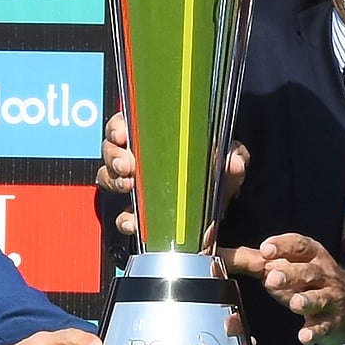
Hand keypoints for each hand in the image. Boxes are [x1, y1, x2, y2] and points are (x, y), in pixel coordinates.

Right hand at [95, 112, 249, 235]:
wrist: (219, 203)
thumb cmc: (219, 172)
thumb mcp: (230, 159)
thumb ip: (236, 156)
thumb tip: (235, 161)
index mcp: (158, 138)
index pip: (126, 123)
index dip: (118, 126)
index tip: (122, 134)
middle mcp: (141, 158)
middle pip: (110, 150)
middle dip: (114, 156)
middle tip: (128, 165)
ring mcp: (136, 185)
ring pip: (108, 178)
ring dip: (114, 181)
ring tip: (129, 185)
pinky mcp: (139, 213)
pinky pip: (122, 216)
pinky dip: (125, 219)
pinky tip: (133, 221)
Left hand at [257, 234, 344, 344]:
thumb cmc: (321, 284)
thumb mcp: (304, 267)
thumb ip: (277, 266)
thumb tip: (252, 264)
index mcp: (315, 258)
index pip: (301, 246)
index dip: (283, 246)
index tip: (265, 249)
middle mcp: (325, 276)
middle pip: (309, 272)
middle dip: (291, 274)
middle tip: (272, 278)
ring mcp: (331, 300)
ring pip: (319, 299)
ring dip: (306, 301)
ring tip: (295, 303)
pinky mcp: (333, 323)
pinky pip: (324, 327)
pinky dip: (314, 332)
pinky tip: (305, 335)